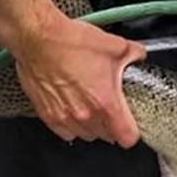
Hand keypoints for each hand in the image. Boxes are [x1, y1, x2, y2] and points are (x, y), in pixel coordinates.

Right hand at [0, 12, 148, 146]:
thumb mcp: (114, 45)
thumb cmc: (69, 43)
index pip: (127, 137)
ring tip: (89, 104)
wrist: (38, 39)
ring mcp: (65, 117)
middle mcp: (85, 115)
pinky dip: (71, 124)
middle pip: (107, 136)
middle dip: (111, 123)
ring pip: (86, 135)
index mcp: (105, 102)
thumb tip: (138, 56)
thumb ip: (134, 54)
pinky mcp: (47, 115)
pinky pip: (65, 132)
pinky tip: (72, 107)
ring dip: (91, 125)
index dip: (132, 131)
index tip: (131, 123)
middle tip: (109, 105)